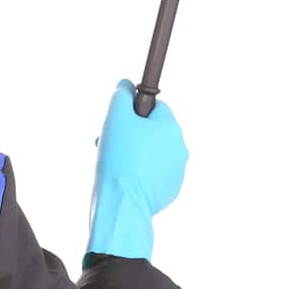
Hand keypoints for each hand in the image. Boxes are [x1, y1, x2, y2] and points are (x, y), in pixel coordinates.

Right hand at [86, 78, 189, 260]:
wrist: (123, 203)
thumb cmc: (119, 158)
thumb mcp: (116, 118)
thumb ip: (121, 96)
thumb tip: (125, 85)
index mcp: (171, 128)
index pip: (154, 108)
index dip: (132, 113)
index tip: (117, 124)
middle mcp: (179, 149)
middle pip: (151, 132)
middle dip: (129, 136)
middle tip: (109, 144)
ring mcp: (176, 173)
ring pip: (151, 155)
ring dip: (132, 154)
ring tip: (112, 164)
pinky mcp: (168, 192)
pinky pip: (151, 176)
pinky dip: (137, 175)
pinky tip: (123, 180)